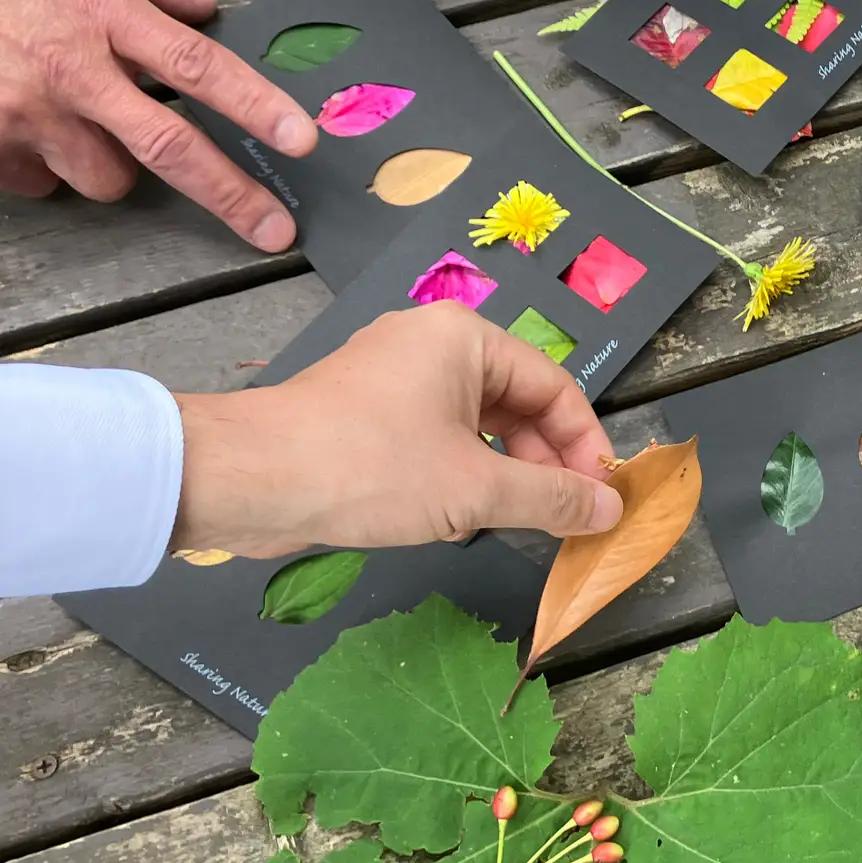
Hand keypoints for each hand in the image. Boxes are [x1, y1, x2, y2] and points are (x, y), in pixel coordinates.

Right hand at [0, 0, 318, 250]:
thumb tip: (204, 4)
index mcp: (99, 13)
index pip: (195, 65)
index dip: (253, 105)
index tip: (299, 140)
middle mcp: (70, 70)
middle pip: (167, 146)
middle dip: (230, 195)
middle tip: (274, 229)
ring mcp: (27, 114)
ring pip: (106, 177)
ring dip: (110, 161)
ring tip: (80, 115)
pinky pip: (44, 180)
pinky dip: (46, 163)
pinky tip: (24, 122)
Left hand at [171, 302, 624, 556]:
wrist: (248, 481)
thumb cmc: (370, 469)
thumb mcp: (476, 489)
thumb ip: (554, 499)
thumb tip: (611, 510)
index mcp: (466, 338)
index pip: (556, 387)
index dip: (586, 446)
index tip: (600, 500)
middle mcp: (432, 343)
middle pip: (519, 403)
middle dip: (547, 463)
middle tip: (565, 520)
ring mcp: (394, 376)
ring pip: (479, 423)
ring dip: (507, 473)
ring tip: (521, 523)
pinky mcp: (365, 410)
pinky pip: (438, 435)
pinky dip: (464, 472)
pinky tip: (466, 515)